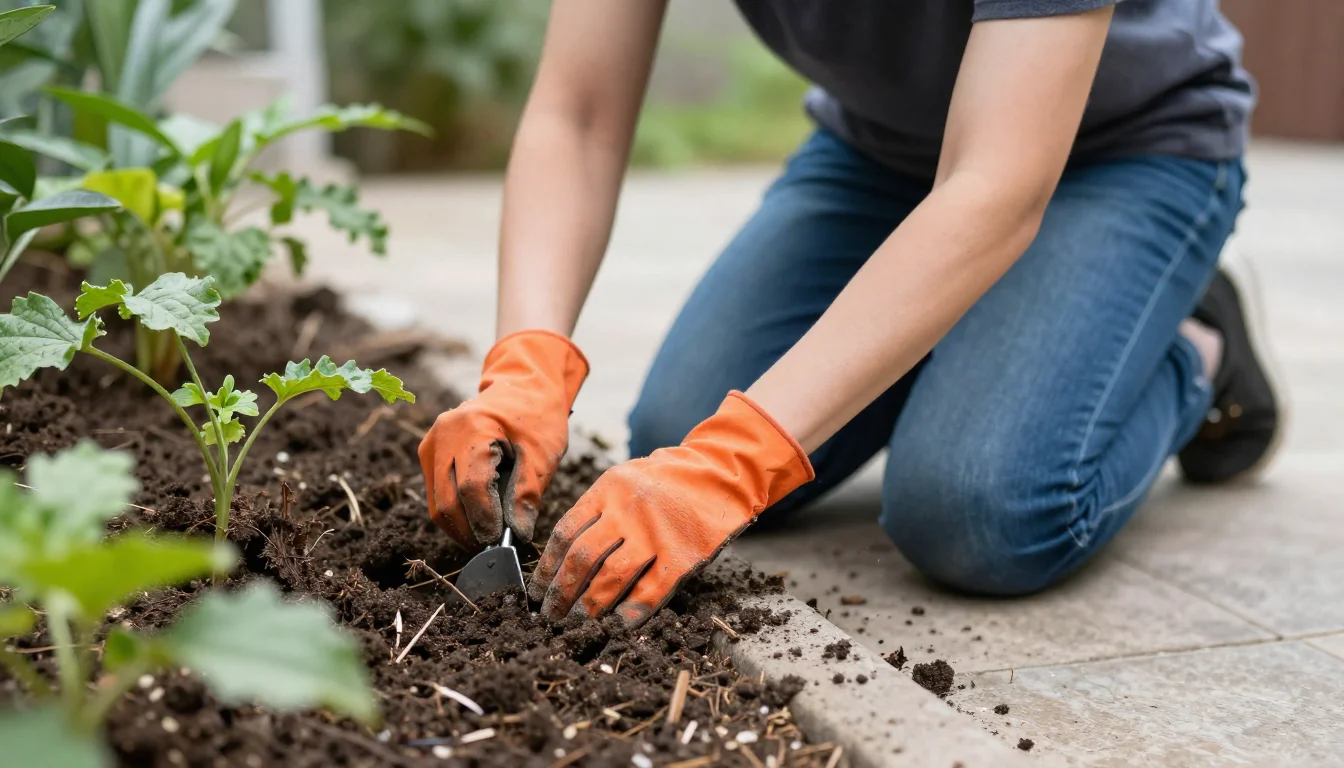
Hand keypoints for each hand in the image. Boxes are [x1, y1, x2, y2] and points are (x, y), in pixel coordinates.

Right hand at [419, 330, 586, 550]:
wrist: (524, 385)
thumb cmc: (538, 415)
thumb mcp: (543, 452)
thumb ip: (528, 492)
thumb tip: (518, 534)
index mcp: (471, 427)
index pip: (470, 487)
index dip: (484, 520)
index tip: (501, 542)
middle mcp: (442, 434)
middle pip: (446, 501)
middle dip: (469, 531)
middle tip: (494, 548)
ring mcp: (431, 443)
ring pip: (436, 503)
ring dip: (460, 527)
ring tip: (487, 538)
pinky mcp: (429, 452)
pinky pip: (436, 494)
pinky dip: (455, 512)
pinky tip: (478, 521)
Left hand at [528, 391, 813, 625]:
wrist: (721, 472)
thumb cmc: (667, 480)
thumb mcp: (625, 479)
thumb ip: (597, 510)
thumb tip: (562, 557)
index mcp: (607, 489)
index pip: (565, 532)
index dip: (547, 567)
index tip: (538, 590)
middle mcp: (628, 509)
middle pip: (582, 558)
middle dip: (562, 592)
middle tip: (551, 615)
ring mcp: (656, 532)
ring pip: (612, 576)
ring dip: (591, 605)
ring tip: (579, 623)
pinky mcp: (683, 553)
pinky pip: (653, 589)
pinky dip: (633, 611)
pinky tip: (619, 624)